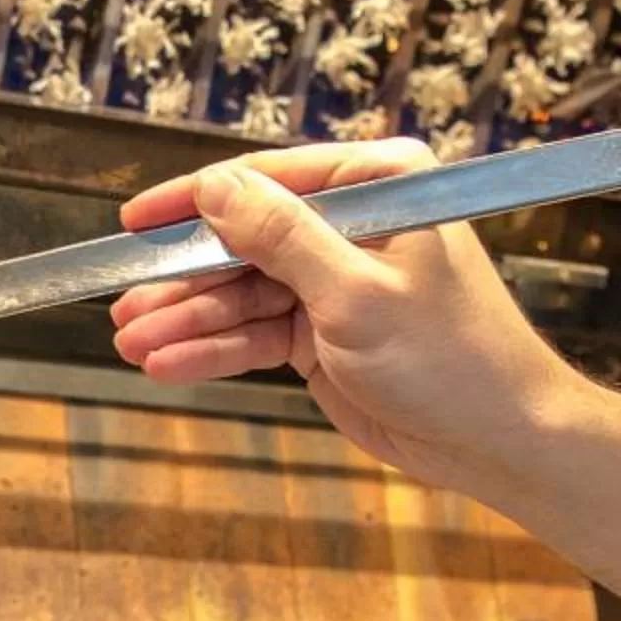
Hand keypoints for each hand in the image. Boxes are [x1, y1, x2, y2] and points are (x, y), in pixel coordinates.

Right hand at [108, 139, 583, 496]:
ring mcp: (336, 283)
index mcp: (379, 188)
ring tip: (132, 343)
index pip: (269, 179)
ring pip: (242, 295)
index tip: (135, 220)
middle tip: (122, 306)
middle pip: (245, 241)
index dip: (196, 200)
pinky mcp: (326, 336)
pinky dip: (215, 351)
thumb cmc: (452, 359)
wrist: (497, 441)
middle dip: (184, 279)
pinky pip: (256, 336)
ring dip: (188, 321)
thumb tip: (217, 187)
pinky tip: (167, 364)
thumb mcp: (356, 293)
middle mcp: (354, 226)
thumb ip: (281, 236)